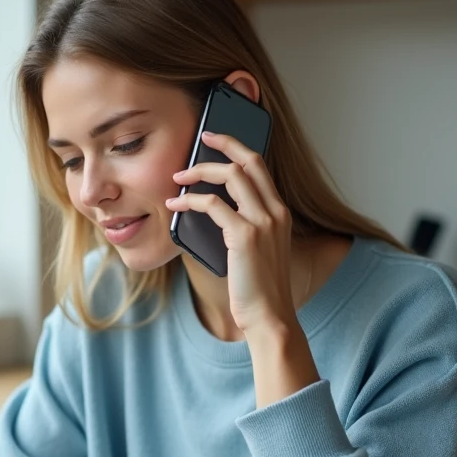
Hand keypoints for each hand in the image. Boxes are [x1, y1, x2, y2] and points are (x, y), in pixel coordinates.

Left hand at [165, 130, 295, 334]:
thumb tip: (213, 208)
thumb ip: (245, 226)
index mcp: (280, 212)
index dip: (237, 147)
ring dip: (200, 171)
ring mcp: (263, 222)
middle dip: (222, 144)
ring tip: (178, 177)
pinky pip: (213, 205)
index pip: (260, 166)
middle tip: (198, 139)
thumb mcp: (258, 250)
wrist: (269, 317)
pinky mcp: (245, 236)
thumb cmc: (257, 289)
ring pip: (231, 176)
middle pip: (249, 161)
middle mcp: (275, 211)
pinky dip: (191, 200)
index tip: (216, 139)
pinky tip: (176, 205)